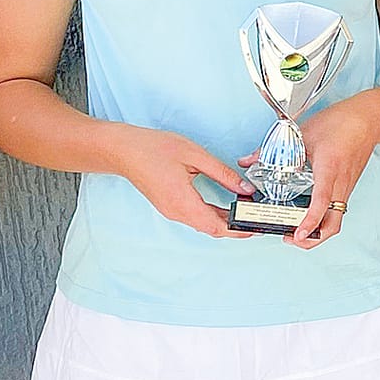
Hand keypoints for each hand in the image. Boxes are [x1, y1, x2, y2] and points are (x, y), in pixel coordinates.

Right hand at [116, 126, 253, 238]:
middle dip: (235, 227)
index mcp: (183, 202)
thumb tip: (244, 188)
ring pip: (203, 224)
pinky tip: (223, 207)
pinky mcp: (170, 206)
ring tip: (244, 212)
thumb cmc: (153, 149)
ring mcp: (171, 211)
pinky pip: (195, 217)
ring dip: (224, 221)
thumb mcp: (195, 156)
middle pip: (212, 229)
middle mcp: (176, 212)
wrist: (124, 150)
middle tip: (255, 219)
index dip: (238, 230)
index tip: (255, 227)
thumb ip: (222, 173)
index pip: (217, 226)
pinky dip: (212, 215)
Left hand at [241, 104, 377, 249]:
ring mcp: (345, 187)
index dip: (310, 220)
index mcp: (329, 169)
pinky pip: (336, 210)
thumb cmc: (342, 123)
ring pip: (335, 219)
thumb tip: (249, 160)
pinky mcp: (347, 187)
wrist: (369, 119)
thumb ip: (274, 149)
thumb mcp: (304, 132)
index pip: (322, 201)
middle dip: (313, 239)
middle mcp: (340, 183)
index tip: (298, 233)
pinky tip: (308, 213)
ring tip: (297, 230)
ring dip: (318, 231)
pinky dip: (323, 219)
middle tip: (293, 238)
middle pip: (333, 224)